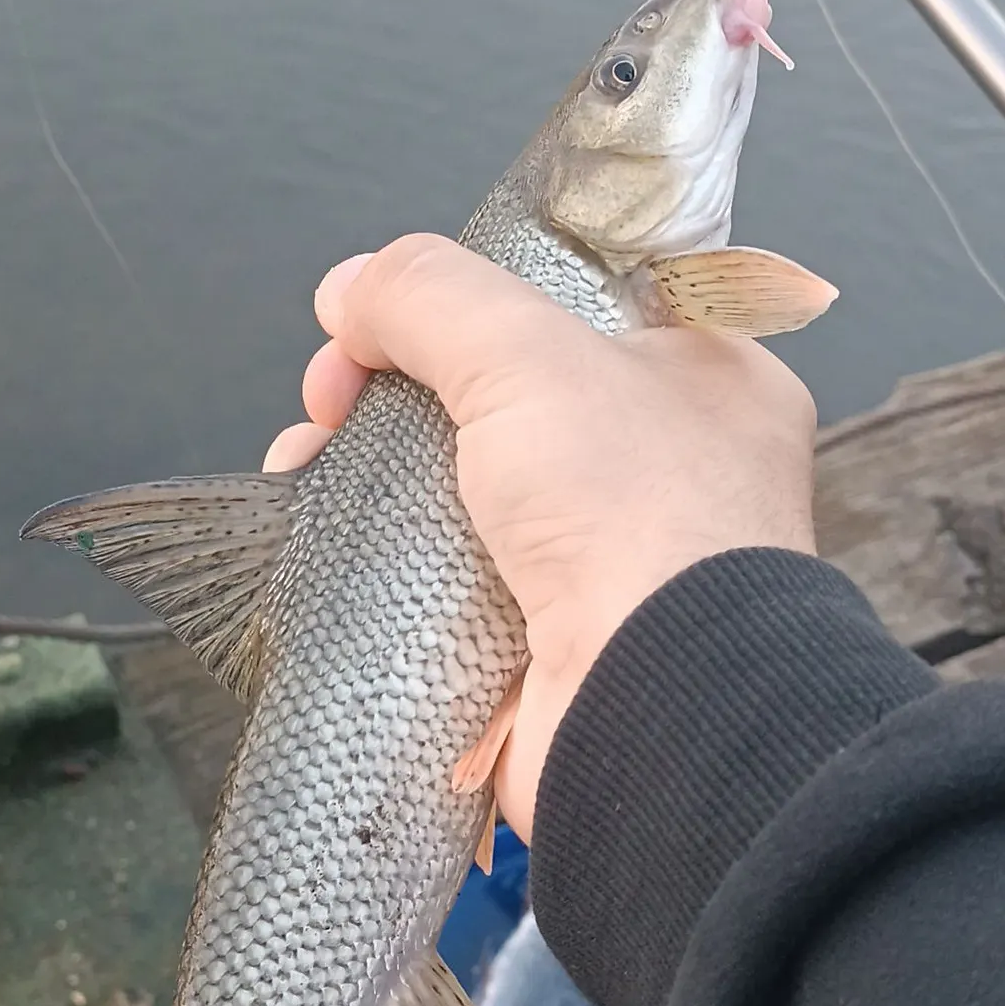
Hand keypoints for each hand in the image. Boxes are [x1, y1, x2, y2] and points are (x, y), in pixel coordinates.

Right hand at [263, 233, 819, 841]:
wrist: (656, 716)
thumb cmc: (637, 520)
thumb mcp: (529, 356)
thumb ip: (432, 296)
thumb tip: (350, 288)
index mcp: (702, 380)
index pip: (568, 308)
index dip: (467, 299)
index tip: (387, 312)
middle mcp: (661, 469)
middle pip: (493, 395)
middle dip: (389, 384)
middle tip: (330, 396)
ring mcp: (599, 560)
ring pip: (454, 484)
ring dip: (363, 463)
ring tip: (301, 462)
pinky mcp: (538, 638)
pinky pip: (440, 571)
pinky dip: (374, 547)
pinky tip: (312, 524)